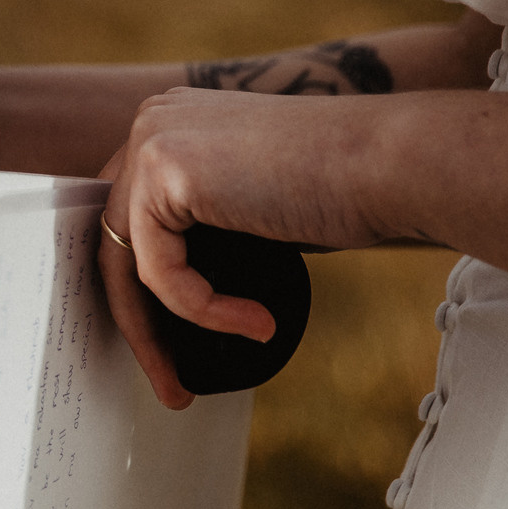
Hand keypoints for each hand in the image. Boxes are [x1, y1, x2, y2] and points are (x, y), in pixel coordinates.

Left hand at [98, 87, 383, 406]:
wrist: (392, 163)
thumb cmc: (344, 189)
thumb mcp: (251, 203)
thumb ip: (205, 226)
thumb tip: (173, 293)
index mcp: (170, 126)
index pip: (128, 221)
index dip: (139, 294)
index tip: (164, 351)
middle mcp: (151, 123)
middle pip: (115, 244)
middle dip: (139, 324)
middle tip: (167, 385)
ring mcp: (153, 140)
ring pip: (128, 264)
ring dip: (158, 335)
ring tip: (189, 382)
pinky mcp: (166, 169)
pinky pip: (162, 270)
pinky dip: (204, 311)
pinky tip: (256, 325)